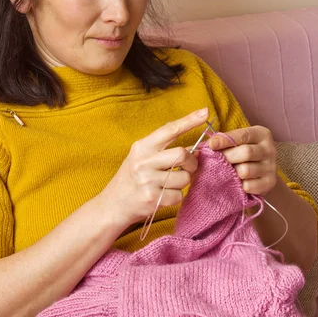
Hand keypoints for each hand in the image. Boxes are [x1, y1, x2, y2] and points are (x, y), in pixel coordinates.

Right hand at [99, 108, 208, 227]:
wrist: (112, 205)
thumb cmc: (131, 179)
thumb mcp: (141, 158)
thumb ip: (164, 150)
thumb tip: (195, 148)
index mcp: (142, 147)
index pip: (170, 130)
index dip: (189, 120)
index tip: (205, 111)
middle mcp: (144, 161)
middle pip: (182, 154)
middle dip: (192, 162)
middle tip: (188, 167)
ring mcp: (148, 181)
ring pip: (184, 177)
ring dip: (183, 182)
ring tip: (170, 184)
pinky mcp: (153, 199)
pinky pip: (179, 195)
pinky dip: (176, 197)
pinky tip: (164, 196)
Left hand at [207, 125, 276, 195]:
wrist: (261, 173)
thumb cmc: (242, 153)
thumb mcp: (237, 142)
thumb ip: (223, 141)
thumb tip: (205, 146)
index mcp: (261, 134)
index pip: (243, 135)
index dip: (225, 140)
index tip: (211, 144)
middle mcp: (270, 149)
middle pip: (246, 152)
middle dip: (227, 157)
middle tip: (217, 161)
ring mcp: (271, 167)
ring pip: (246, 170)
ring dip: (233, 172)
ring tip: (229, 171)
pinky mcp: (270, 183)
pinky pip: (248, 186)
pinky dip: (239, 185)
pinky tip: (238, 182)